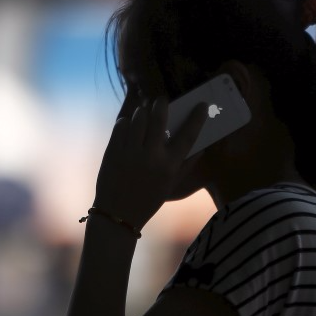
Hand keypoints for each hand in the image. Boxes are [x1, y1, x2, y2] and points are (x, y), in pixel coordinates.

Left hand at [92, 92, 208, 229]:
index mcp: (169, 166)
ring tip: (144, 113)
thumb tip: (201, 146)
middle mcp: (151, 156)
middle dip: (162, 104)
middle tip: (162, 101)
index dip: (197, 117)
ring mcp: (130, 152)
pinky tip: (129, 125)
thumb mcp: (172, 184)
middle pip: (159, 118)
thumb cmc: (150, 199)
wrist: (119, 214)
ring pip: (138, 118)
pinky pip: (121, 125)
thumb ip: (187, 164)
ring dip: (143, 111)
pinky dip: (126, 122)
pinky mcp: (113, 151)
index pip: (188, 135)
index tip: (202, 105)